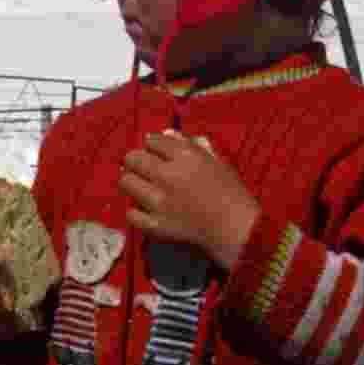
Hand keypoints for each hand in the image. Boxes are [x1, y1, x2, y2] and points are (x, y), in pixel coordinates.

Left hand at [119, 131, 259, 270]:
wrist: (238, 230)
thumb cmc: (231, 192)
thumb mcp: (215, 161)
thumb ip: (189, 145)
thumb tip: (165, 134)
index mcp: (185, 156)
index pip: (152, 140)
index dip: (153, 146)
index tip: (156, 153)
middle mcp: (168, 175)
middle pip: (132, 158)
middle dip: (136, 161)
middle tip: (143, 168)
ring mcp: (159, 201)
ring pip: (125, 182)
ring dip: (132, 182)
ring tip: (142, 187)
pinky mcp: (156, 225)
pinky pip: (130, 213)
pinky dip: (136, 211)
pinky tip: (145, 209)